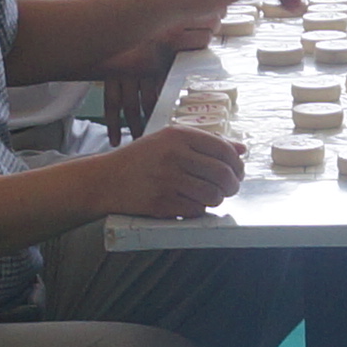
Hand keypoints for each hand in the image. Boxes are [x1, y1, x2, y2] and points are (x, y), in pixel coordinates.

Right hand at [90, 123, 248, 221]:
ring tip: (209, 196)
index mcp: (178, 136)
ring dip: (217, 199)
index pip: (224, 150)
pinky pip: (196, 210)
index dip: (237, 164)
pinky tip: (189, 203)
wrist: (106, 179)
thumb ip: (205, 143)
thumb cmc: (141, 159)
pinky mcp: (162, 203)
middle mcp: (174, 155)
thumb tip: (241, 149)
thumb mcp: (169, 141)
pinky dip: (198, 209)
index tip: (237, 171)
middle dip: (232, 185)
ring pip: (213, 195)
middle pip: (223, 174)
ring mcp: (167, 180)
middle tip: (229, 188)